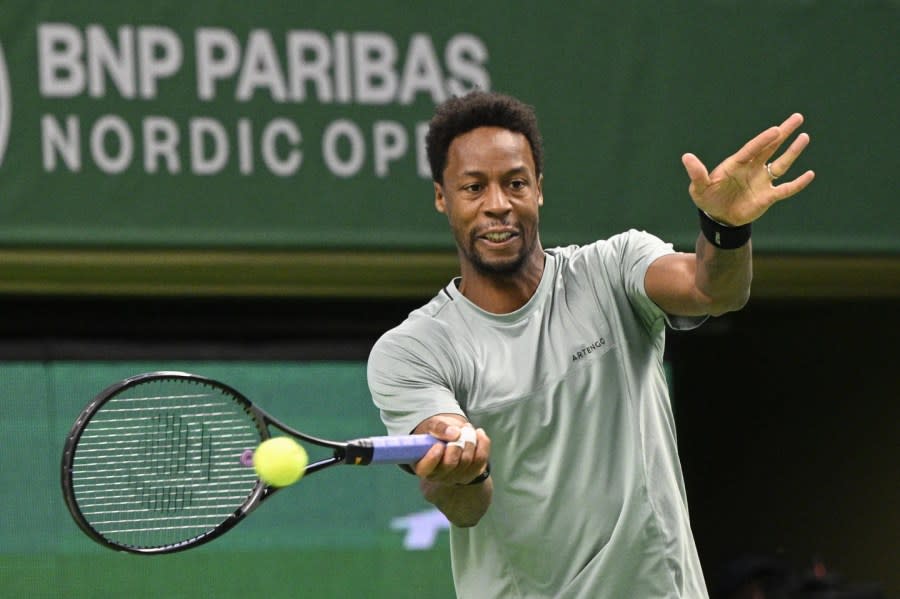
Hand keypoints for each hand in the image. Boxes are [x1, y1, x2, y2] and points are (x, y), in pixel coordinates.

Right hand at [413, 417, 490, 486]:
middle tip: (458, 431)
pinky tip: (479, 434)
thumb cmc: (437, 432)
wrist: (451, 436)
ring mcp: (456, 477)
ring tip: (467, 429)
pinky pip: (481, 460)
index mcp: (422, 465)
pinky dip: (483, 444)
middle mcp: (438, 476)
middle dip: (456, 444)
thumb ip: (439, 428)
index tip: (439, 444)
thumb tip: (454, 434)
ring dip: (470, 441)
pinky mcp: (471, 473)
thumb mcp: (433, 425)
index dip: (432, 458)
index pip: (425, 469)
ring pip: (467, 461)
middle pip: (450, 464)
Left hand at [681, 113, 814, 225]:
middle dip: (783, 133)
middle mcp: (752, 168)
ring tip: (804, 136)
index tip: (776, 130)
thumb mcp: (699, 188)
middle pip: (770, 148)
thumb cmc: (707, 199)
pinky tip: (810, 174)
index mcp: (737, 163)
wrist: (718, 218)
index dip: (764, 140)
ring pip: (781, 164)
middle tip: (797, 117)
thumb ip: (697, 173)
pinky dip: (798, 183)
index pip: (753, 149)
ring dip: (793, 152)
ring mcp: (762, 181)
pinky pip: (786, 189)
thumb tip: (686, 157)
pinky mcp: (768, 196)